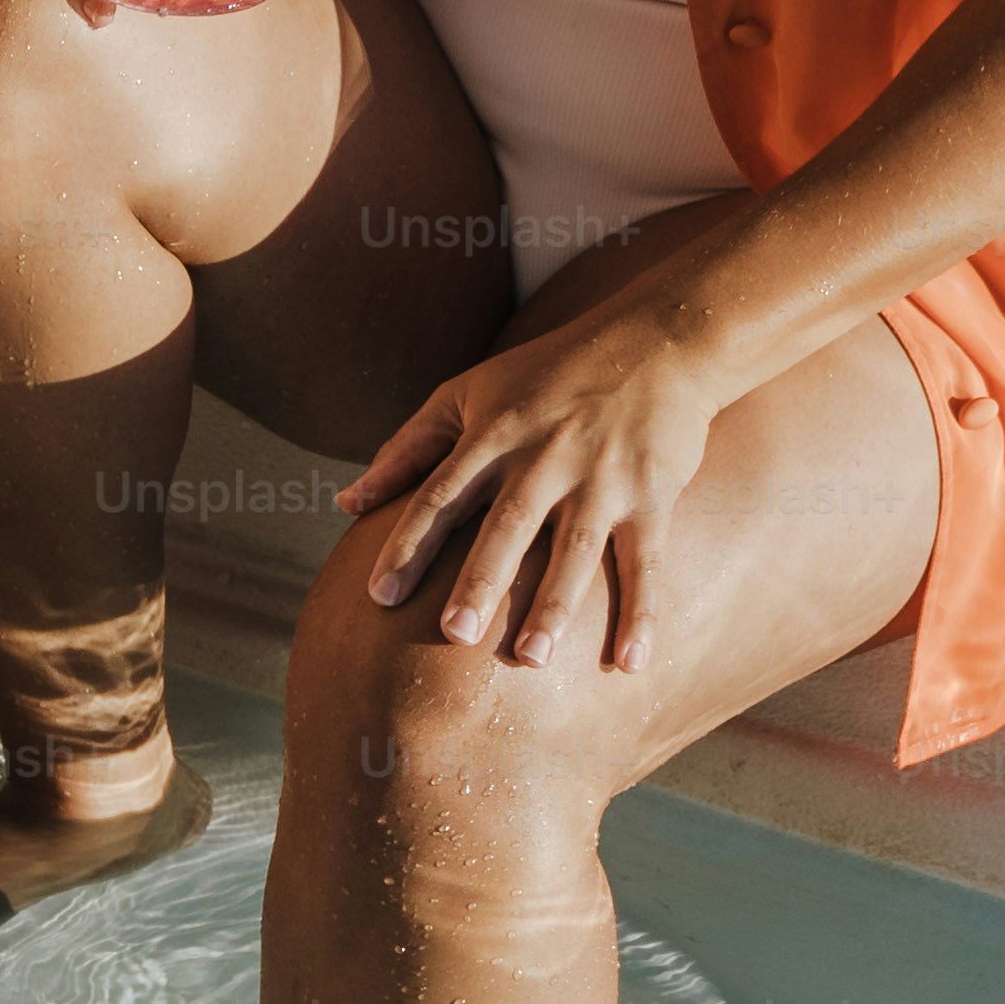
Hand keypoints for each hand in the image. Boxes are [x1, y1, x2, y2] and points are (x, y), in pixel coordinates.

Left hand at [340, 304, 739, 670]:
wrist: (660, 341)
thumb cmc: (548, 372)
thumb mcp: (467, 393)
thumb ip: (406, 449)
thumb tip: (345, 504)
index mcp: (493, 436)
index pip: (439, 497)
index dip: (408, 546)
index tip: (379, 597)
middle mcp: (545, 458)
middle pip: (506, 526)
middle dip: (481, 580)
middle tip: (455, 634)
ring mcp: (601, 479)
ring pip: (574, 550)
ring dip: (554, 606)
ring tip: (531, 659)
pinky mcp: (652, 494)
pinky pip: (647, 562)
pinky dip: (642, 611)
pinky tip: (630, 663)